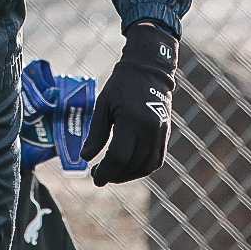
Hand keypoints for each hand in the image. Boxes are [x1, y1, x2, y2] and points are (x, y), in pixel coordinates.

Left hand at [81, 21, 177, 184]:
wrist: (148, 70)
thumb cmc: (121, 85)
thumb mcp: (102, 105)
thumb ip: (96, 133)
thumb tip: (85, 157)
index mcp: (131, 121)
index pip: (118, 157)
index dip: (105, 171)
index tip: (94, 178)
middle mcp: (149, 130)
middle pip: (132, 164)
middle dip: (115, 175)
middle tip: (99, 176)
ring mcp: (160, 134)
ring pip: (147, 166)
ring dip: (129, 175)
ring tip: (112, 174)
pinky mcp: (165, 134)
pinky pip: (156, 160)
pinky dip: (142, 168)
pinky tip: (128, 168)